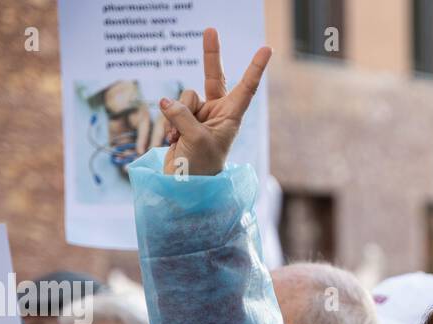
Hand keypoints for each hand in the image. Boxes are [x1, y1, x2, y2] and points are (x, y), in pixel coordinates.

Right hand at [160, 28, 270, 176]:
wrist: (186, 185)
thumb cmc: (201, 168)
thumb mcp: (196, 141)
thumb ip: (182, 117)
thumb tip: (166, 101)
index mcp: (231, 117)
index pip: (246, 88)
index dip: (255, 68)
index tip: (266, 49)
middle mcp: (217, 112)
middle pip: (214, 76)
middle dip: (211, 54)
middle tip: (210, 29)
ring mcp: (199, 114)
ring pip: (185, 96)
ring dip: (178, 115)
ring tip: (180, 137)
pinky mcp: (182, 119)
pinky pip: (172, 107)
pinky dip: (169, 122)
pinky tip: (173, 139)